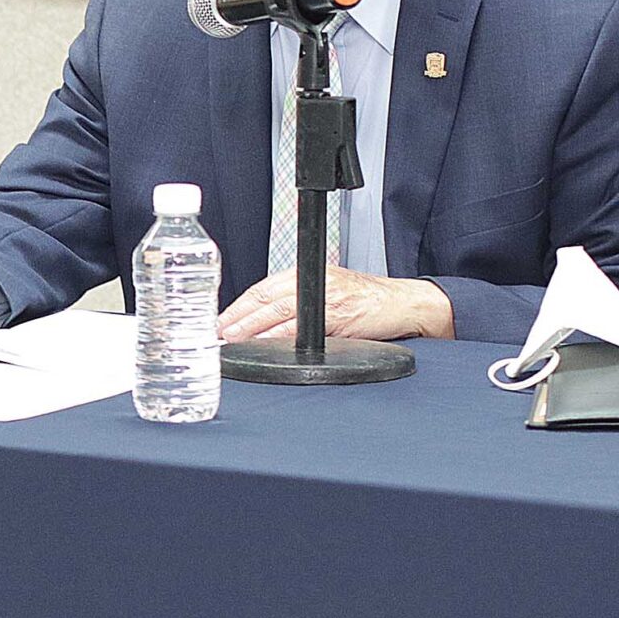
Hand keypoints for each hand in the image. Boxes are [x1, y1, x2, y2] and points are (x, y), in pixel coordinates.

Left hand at [217, 265, 453, 342]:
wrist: (401, 302)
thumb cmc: (365, 298)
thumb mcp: (326, 290)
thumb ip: (296, 300)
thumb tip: (263, 323)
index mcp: (306, 273)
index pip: (263, 288)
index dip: (239, 304)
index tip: (221, 318)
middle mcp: (312, 281)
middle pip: (264, 298)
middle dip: (237, 317)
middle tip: (217, 331)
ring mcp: (324, 298)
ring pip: (277, 312)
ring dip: (251, 327)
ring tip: (232, 339)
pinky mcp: (337, 316)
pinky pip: (301, 327)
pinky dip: (278, 337)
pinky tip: (263, 344)